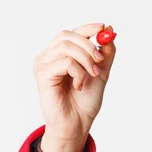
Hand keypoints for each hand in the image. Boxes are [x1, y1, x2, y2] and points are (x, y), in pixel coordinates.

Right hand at [33, 23, 116, 141]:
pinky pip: (65, 63)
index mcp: (60, 55)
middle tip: (100, 61)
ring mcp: (43, 65)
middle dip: (88, 46)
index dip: (88, 28)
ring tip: (92, 75)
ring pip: (66, 47)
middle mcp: (48, 57)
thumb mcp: (100, 72)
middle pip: (67, 35)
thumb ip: (105, 54)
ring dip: (85, 59)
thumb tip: (110, 31)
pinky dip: (78, 72)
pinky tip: (79, 85)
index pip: (71, 33)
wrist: (77, 124)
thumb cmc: (85, 101)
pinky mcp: (42, 75)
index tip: (103, 28)